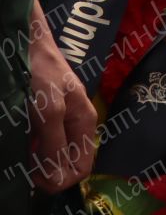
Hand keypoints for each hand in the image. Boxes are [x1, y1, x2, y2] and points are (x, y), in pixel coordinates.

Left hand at [27, 0, 95, 190]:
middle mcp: (76, 124)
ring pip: (55, 155)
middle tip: (25, 168)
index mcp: (85, 122)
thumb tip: (58, 179)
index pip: (82, 167)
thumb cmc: (42, 75)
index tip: (35, 176)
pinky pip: (44, 144)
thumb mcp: (50, 110)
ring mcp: (61, 120)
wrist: (28, 45)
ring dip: (38, 162)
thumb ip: (55, 144)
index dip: (60, 178)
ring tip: (21, 156)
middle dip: (48, 171)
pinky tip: (21, 144)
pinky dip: (32, 151)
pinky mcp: (47, 116)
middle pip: (69, 163)